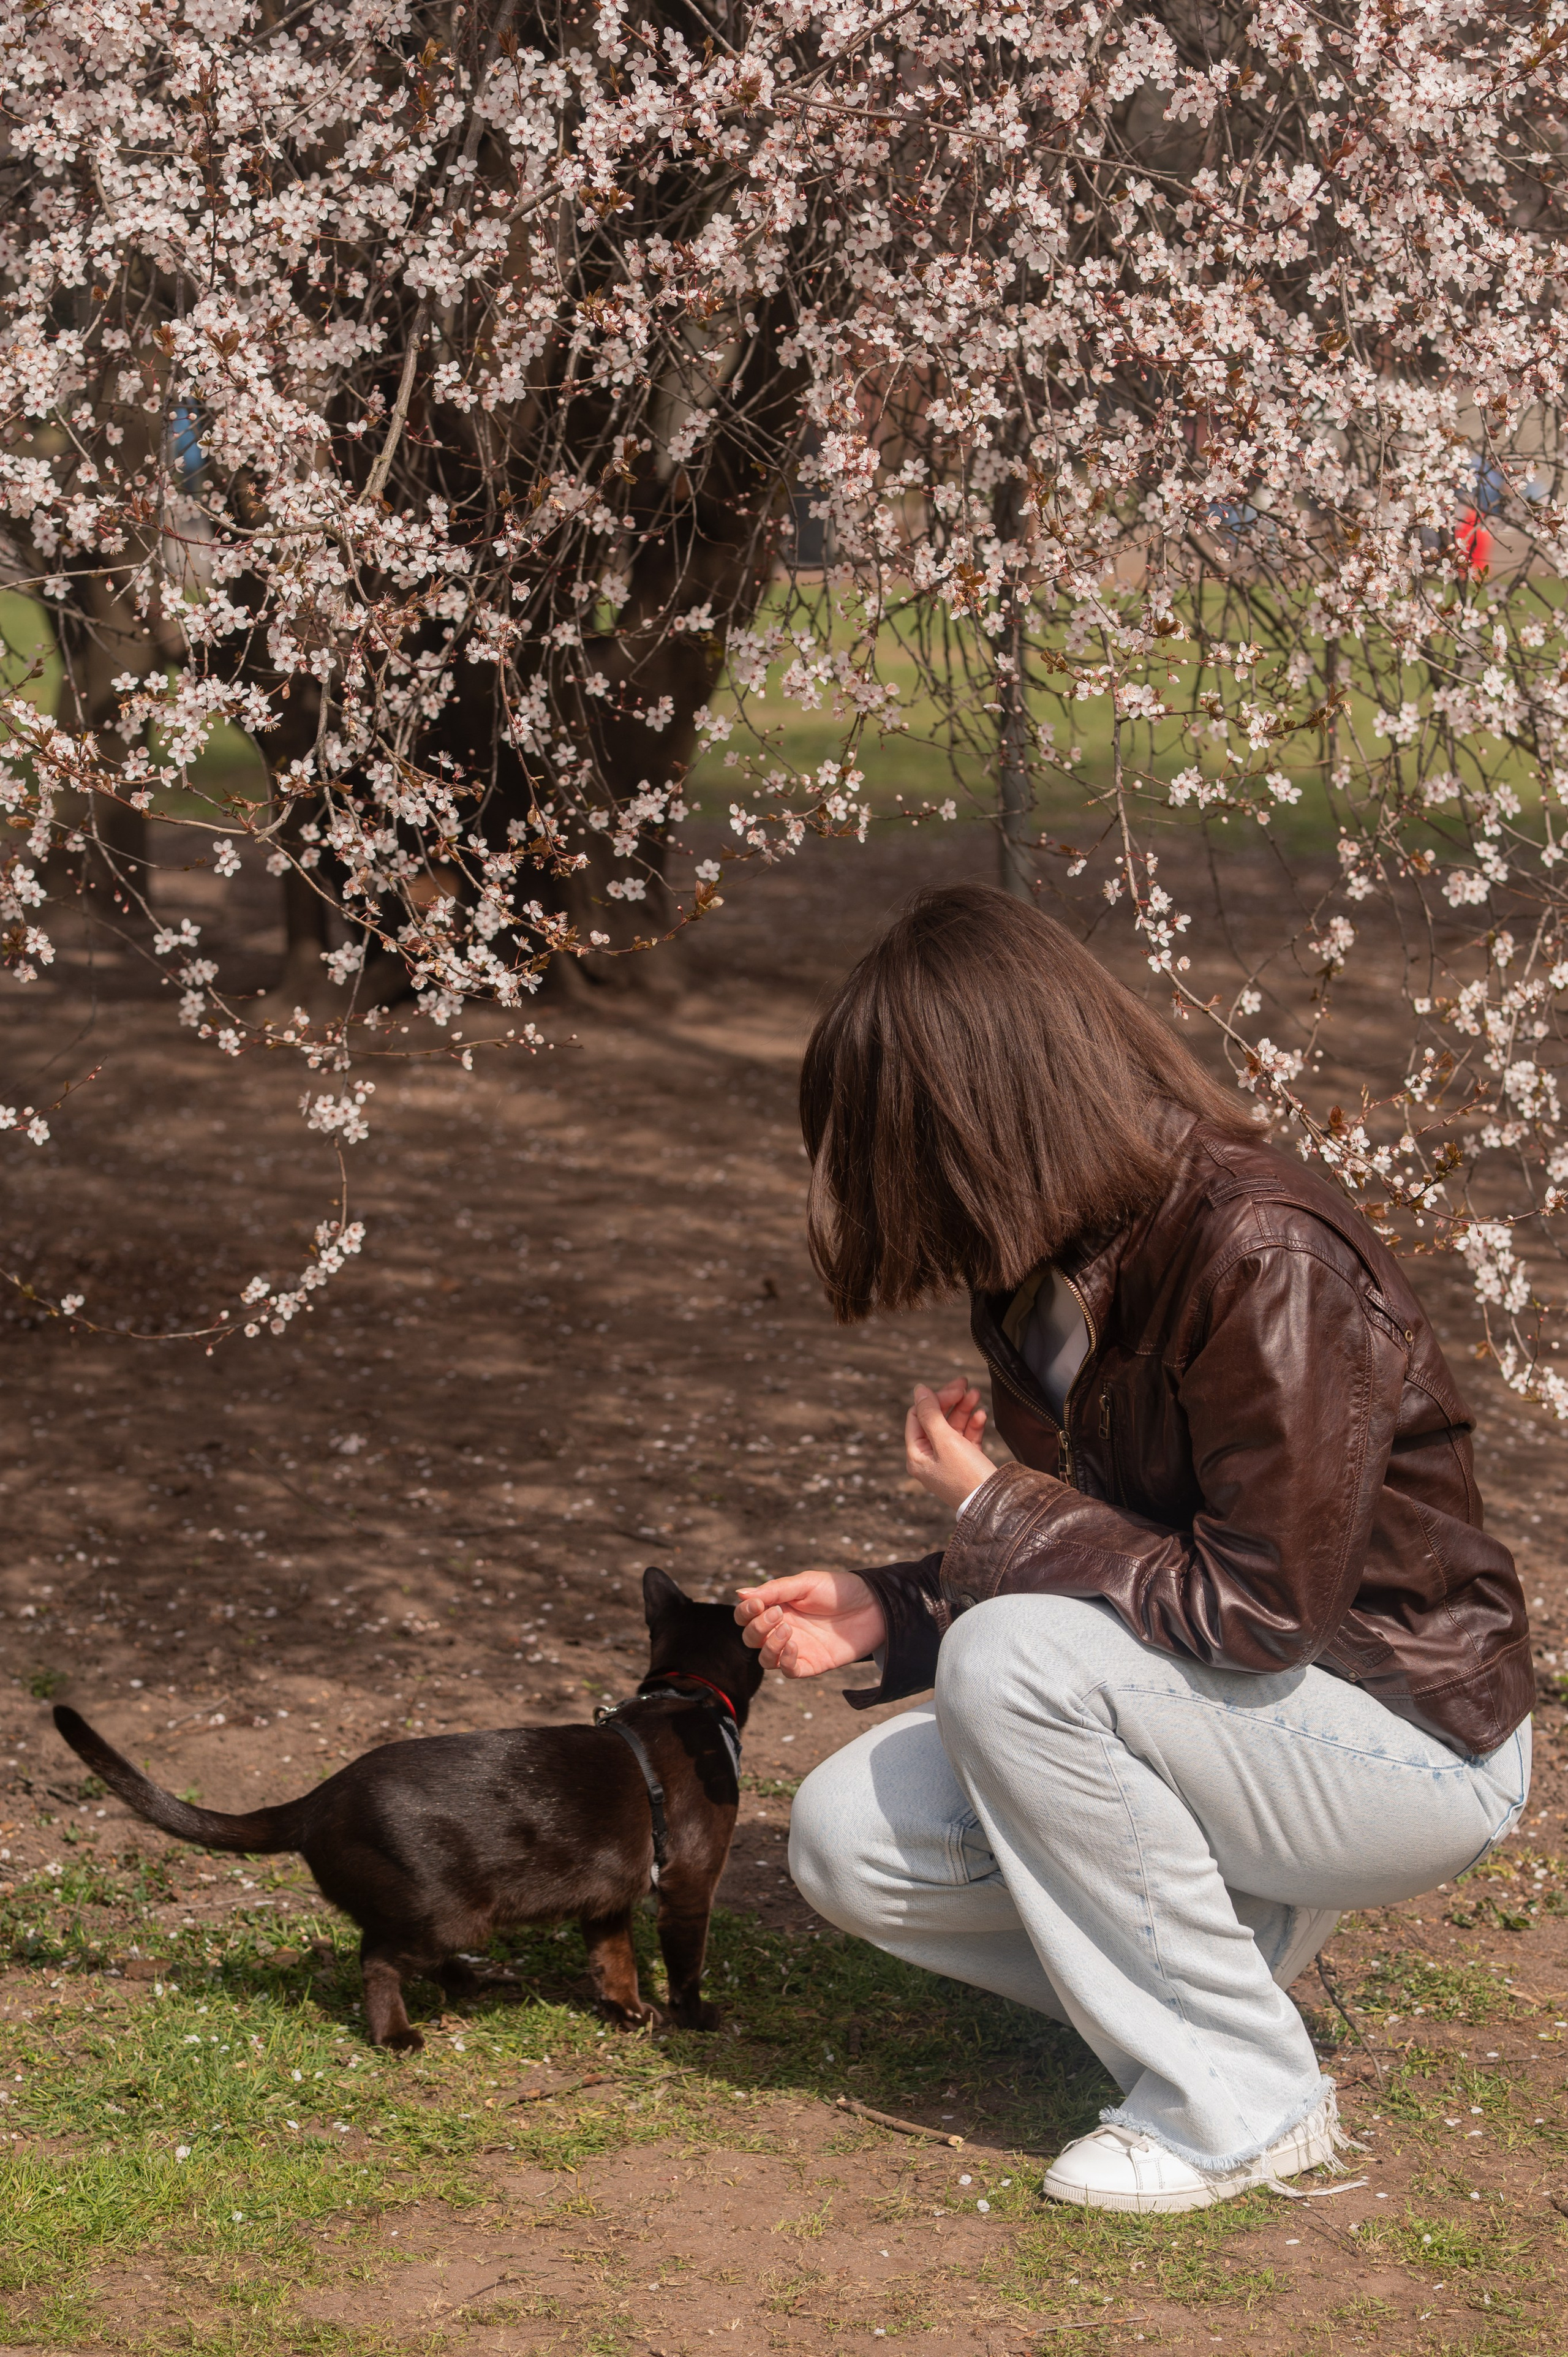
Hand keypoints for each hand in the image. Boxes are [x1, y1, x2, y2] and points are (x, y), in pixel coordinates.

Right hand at [733, 1569, 886, 1677]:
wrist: (874, 1606)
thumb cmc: (840, 1590)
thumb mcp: (806, 1583)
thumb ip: (774, 1590)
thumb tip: (739, 1593)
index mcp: (777, 1607)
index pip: (746, 1616)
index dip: (745, 1612)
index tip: (758, 1604)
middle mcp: (782, 1629)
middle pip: (751, 1639)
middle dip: (757, 1628)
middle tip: (777, 1615)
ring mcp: (796, 1648)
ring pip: (765, 1660)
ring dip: (768, 1646)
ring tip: (787, 1631)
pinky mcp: (811, 1664)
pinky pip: (788, 1671)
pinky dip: (785, 1661)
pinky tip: (793, 1645)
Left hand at [905, 1378, 995, 1512]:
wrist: (995, 1503)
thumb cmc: (967, 1476)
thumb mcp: (945, 1441)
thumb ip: (930, 1414)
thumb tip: (918, 1389)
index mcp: (917, 1456)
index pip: (918, 1416)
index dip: (934, 1399)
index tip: (955, 1388)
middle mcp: (929, 1459)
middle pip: (936, 1420)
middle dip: (951, 1401)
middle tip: (966, 1384)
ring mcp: (948, 1461)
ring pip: (952, 1427)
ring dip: (963, 1409)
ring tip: (976, 1395)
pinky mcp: (967, 1463)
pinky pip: (965, 1438)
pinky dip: (972, 1425)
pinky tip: (981, 1415)